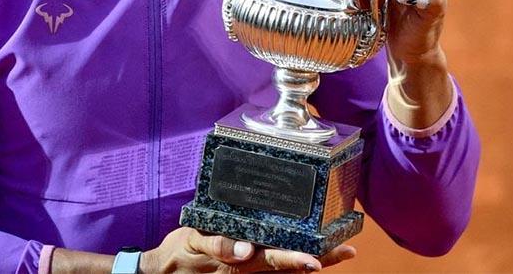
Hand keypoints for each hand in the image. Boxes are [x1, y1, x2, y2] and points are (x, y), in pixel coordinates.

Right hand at [140, 227, 355, 272]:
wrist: (165, 272)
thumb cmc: (180, 253)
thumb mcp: (193, 241)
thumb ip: (217, 245)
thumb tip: (243, 249)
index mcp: (239, 261)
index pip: (274, 259)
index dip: (297, 258)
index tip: (318, 259)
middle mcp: (249, 270)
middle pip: (289, 267)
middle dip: (319, 259)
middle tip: (347, 251)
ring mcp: (247, 273)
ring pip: (284, 271)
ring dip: (311, 263)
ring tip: (340, 252)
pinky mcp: (243, 271)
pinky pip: (270, 273)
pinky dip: (291, 269)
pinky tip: (310, 262)